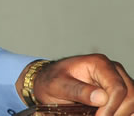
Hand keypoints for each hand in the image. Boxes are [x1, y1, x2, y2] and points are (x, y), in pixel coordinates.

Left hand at [18, 55, 133, 115]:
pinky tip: (106, 114)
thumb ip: (77, 90)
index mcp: (99, 63)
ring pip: (132, 102)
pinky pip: (129, 106)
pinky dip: (121, 113)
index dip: (111, 107)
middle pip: (130, 96)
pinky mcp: (119, 92)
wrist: (49, 81)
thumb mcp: (57, 85)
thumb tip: (102, 97)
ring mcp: (118, 80)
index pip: (117, 88)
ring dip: (120, 114)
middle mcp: (113, 70)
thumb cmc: (52, 80)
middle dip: (117, 113)